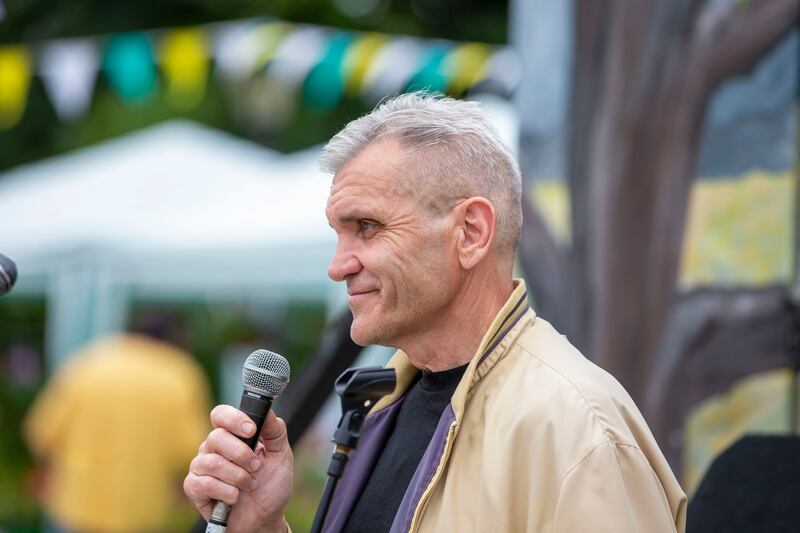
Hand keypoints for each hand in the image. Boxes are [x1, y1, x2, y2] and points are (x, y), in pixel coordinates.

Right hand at [184, 406, 292, 531]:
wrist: (266, 517)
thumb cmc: (271, 485)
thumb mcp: (281, 455)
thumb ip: (275, 431)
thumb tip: (267, 411)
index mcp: (231, 436)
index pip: (220, 415)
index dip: (234, 419)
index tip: (252, 431)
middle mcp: (213, 448)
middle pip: (216, 437)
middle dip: (242, 454)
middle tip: (256, 467)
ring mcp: (201, 467)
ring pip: (212, 462)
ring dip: (237, 476)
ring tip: (249, 485)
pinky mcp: (194, 488)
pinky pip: (204, 483)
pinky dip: (226, 491)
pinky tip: (235, 497)